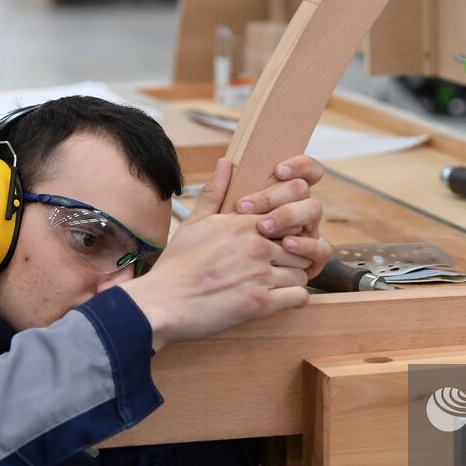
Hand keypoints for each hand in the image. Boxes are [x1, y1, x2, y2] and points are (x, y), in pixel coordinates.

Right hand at [121, 159, 311, 347]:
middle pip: (301, 245)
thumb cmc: (177, 264)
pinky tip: (278, 299)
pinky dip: (293, 299)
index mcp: (244, 223)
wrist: (162, 302)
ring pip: (303, 272)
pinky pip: (299, 297)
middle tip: (282, 265)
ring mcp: (260, 274)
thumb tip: (226, 162)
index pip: (291, 217)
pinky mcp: (261, 303)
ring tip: (277, 284)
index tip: (281, 241)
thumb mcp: (195, 222)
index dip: (289, 231)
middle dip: (295, 256)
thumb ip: (216, 192)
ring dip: (293, 279)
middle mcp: (257, 245)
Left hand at [214, 154, 330, 282]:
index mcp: (281, 197)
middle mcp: (298, 211)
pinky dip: (306, 245)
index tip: (278, 170)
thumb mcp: (211, 223)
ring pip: (314, 212)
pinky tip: (287, 245)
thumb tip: (224, 162)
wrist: (220, 289)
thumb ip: (217, 193)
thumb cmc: (217, 252)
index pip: (305, 170)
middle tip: (246, 207)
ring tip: (263, 226)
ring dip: (289, 215)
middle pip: (303, 190)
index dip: (299, 165)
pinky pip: (322, 248)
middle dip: (276, 195)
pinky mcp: (312, 260)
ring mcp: (307, 234)